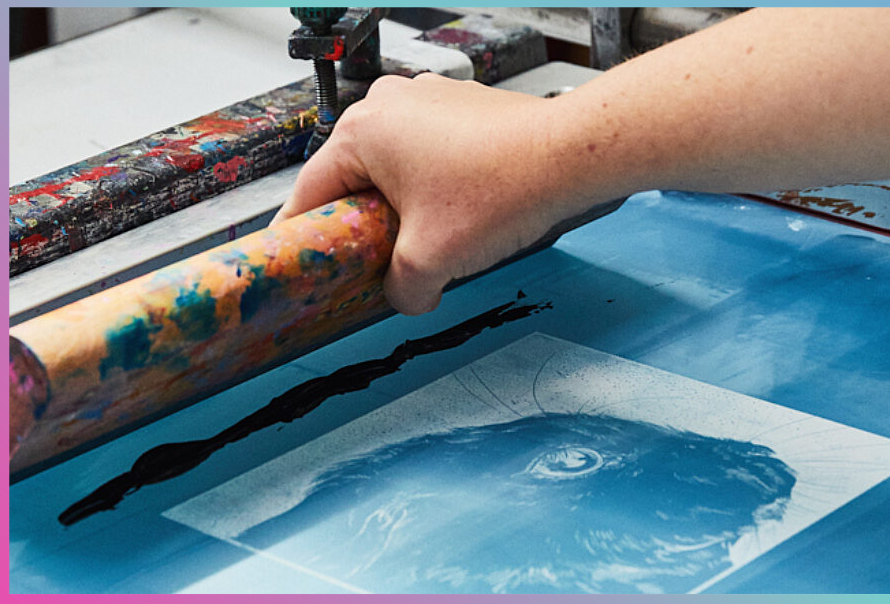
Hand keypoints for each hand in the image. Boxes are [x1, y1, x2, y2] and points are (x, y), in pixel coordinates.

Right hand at [273, 73, 587, 314]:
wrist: (572, 156)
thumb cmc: (504, 188)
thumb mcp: (432, 260)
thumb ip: (401, 289)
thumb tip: (404, 295)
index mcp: (363, 131)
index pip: (310, 191)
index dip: (304, 234)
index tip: (305, 259)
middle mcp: (390, 104)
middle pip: (353, 177)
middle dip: (364, 222)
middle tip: (376, 260)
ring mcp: (429, 99)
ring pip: (396, 166)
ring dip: (405, 206)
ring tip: (429, 240)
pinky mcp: (462, 107)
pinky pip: (431, 153)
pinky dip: (436, 186)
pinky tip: (460, 215)